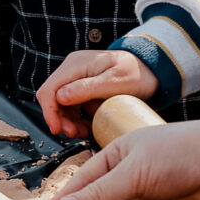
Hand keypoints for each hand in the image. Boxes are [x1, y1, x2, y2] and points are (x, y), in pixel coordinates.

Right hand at [36, 47, 155, 137]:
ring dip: (67, 121)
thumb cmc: (136, 73)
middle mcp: (72, 69)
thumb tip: (60, 97)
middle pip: (51, 97)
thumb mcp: (114, 82)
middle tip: (74, 134)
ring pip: (59, 104)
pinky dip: (75, 119)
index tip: (57, 129)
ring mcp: (76, 78)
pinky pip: (71, 106)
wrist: (150, 69)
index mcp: (76, 65)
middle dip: (59, 119)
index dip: (50, 112)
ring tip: (83, 132)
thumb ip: (87, 88)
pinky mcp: (82, 87)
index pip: (49, 89)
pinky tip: (86, 126)